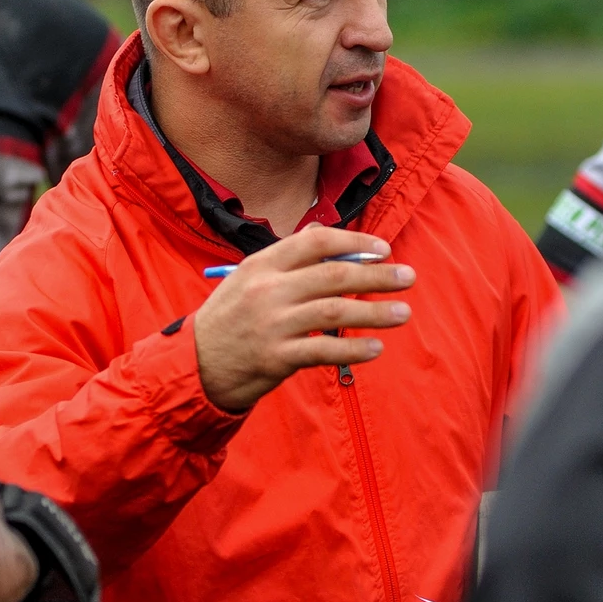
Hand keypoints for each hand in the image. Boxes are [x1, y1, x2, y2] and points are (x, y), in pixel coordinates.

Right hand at [194, 225, 415, 411]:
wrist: (194, 364)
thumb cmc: (230, 318)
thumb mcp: (248, 279)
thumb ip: (287, 259)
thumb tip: (326, 238)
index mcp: (261, 264)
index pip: (314, 242)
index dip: (354, 242)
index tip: (383, 250)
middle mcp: (267, 290)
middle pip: (333, 275)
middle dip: (377, 275)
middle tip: (408, 277)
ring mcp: (272, 324)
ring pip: (334, 311)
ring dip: (374, 312)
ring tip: (403, 313)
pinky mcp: (276, 357)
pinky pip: (323, 350)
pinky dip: (353, 348)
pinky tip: (377, 347)